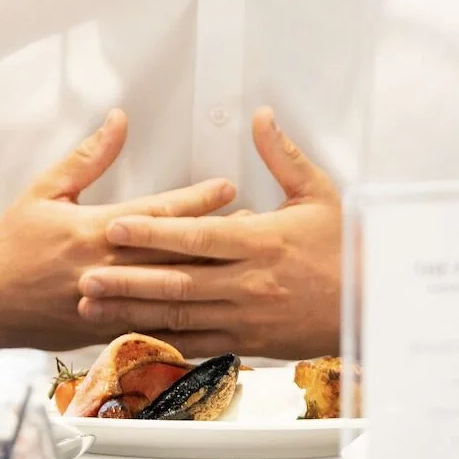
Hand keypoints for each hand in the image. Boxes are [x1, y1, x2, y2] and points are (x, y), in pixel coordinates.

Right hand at [0, 110, 234, 376]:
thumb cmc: (12, 243)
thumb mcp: (44, 191)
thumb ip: (88, 157)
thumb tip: (119, 120)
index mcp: (92, 232)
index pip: (155, 215)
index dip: (195, 200)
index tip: (228, 187)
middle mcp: (105, 270)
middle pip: (173, 256)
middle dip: (217, 242)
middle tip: (257, 228)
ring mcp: (108, 306)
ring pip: (170, 296)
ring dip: (210, 281)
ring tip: (245, 268)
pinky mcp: (106, 331)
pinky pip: (154, 329)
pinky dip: (187, 322)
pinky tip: (216, 316)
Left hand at [75, 107, 340, 359]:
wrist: (372, 305)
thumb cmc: (345, 247)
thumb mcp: (318, 193)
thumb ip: (282, 155)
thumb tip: (260, 117)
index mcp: (263, 241)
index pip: (198, 237)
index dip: (154, 232)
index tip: (117, 227)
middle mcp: (250, 282)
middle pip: (178, 282)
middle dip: (127, 279)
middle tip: (87, 275)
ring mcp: (247, 316)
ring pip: (181, 316)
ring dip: (134, 311)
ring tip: (95, 306)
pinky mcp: (250, 342)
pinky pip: (199, 342)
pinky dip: (164, 338)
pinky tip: (133, 333)